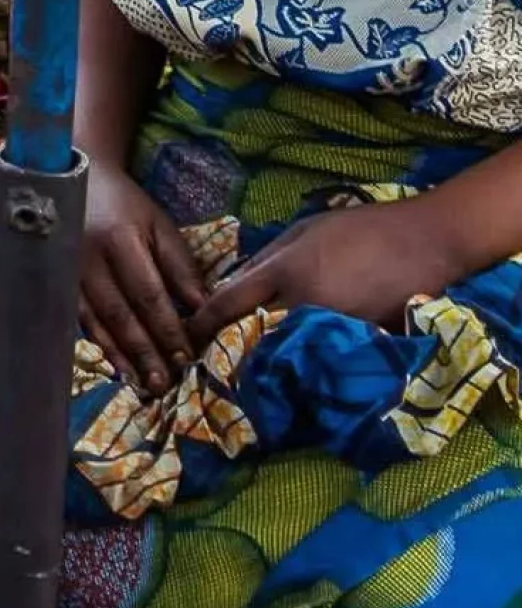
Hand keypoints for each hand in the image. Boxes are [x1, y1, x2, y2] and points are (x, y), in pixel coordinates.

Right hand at [78, 158, 205, 392]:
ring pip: (96, 321)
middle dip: (145, 350)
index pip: (148, 293)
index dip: (167, 328)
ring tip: (144, 383)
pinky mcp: (56, 279)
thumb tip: (202, 311)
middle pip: (120, 312)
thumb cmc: (125, 205)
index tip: (187, 357)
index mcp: (119, 238)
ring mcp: (67, 270)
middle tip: (166, 383)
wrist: (75, 180)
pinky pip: (79, 318)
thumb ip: (180, 267)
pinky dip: (99, 344)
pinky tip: (116, 366)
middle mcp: (88, 257)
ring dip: (122, 355)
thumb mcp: (159, 226)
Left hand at [186, 199, 455, 349]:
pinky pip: (320, 363)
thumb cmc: (360, 229)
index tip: (182, 336)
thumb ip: (267, 259)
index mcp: (285, 271)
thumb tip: (235, 283)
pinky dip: (303, 369)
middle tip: (203, 365)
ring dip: (262, 365)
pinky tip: (290, 376)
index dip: (201, 323)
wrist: (425, 244)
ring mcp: (333, 330)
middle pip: (252, 337)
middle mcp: (303, 304)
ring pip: (285, 355)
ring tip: (238, 377)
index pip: (229, 303)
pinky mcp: (359, 347)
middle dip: (228, 352)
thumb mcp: (304, 231)